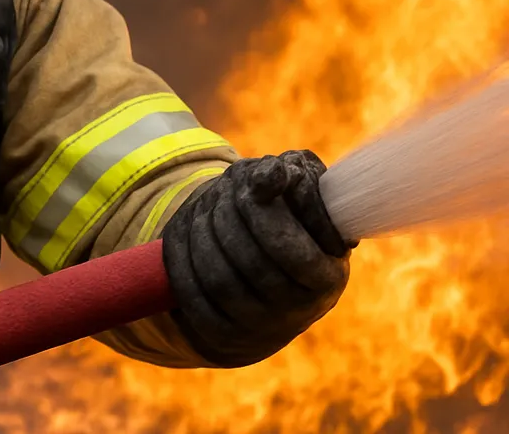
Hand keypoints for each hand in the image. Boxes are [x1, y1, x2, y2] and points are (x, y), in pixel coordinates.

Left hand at [161, 150, 353, 366]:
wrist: (265, 268)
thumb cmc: (289, 212)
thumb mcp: (299, 188)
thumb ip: (294, 176)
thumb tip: (274, 172)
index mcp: (327, 279)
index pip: (291, 251)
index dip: (266, 213)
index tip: (254, 183)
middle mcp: (297, 312)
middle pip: (251, 263)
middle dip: (230, 217)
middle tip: (223, 190)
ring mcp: (260, 328)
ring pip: (220, 281)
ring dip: (202, 236)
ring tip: (202, 209)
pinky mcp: (223, 335)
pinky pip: (196, 302)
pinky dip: (182, 266)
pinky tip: (183, 237)